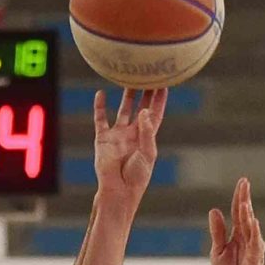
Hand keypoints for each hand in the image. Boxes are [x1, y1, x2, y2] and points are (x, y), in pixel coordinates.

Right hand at [93, 87, 166, 201]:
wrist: (117, 190)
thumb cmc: (136, 176)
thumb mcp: (147, 153)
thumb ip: (147, 132)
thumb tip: (144, 111)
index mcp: (147, 138)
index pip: (156, 114)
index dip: (160, 99)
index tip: (164, 82)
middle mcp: (133, 134)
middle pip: (141, 107)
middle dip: (145, 92)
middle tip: (148, 74)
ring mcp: (118, 135)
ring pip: (123, 110)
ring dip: (126, 95)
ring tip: (128, 78)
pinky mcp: (103, 139)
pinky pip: (101, 119)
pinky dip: (100, 107)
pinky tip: (100, 93)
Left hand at [208, 177, 264, 264]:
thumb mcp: (218, 251)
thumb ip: (217, 231)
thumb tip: (214, 210)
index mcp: (237, 235)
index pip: (238, 212)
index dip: (239, 197)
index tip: (243, 181)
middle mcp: (247, 237)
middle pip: (245, 214)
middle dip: (244, 198)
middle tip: (245, 182)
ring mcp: (252, 247)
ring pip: (250, 226)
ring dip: (247, 213)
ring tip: (244, 201)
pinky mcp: (255, 258)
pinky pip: (255, 242)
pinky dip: (254, 231)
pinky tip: (252, 221)